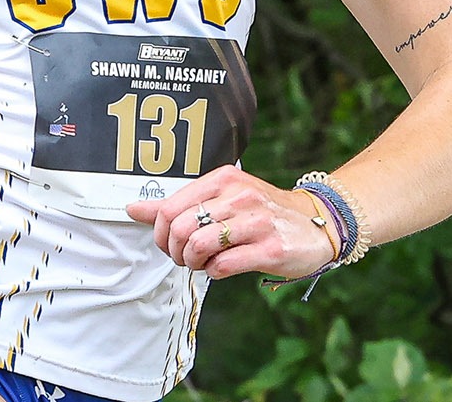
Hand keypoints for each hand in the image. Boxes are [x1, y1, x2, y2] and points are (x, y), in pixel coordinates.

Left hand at [124, 168, 339, 280]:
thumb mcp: (221, 199)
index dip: (161, 234)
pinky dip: (214, 272)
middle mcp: (239, 195)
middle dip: (176, 252)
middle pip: (181, 229)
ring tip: (203, 264)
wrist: (318, 223)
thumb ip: (178, 205)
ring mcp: (257, 221)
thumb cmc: (262, 212)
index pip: (169, 207)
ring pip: (199, 246)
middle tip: (187, 259)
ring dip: (194, 263)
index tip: (171, 245)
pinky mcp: (272, 248)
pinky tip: (223, 268)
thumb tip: (133, 209)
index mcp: (223, 179)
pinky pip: (224, 265)